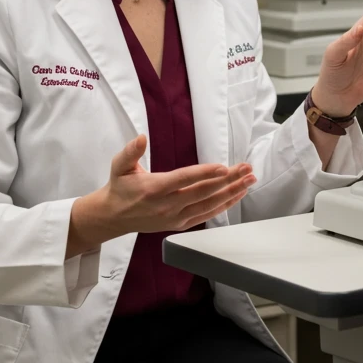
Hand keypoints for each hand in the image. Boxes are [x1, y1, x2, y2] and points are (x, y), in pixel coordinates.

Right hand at [68, 135, 255, 254]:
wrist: (113, 217)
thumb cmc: (120, 187)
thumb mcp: (119, 166)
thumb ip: (130, 151)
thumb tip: (141, 138)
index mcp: (154, 189)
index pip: (184, 180)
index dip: (204, 173)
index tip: (223, 167)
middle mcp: (167, 205)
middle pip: (203, 192)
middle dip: (227, 180)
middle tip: (246, 168)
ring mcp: (175, 217)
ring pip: (209, 205)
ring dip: (231, 192)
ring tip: (249, 180)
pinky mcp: (180, 224)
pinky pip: (206, 215)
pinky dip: (223, 205)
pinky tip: (236, 195)